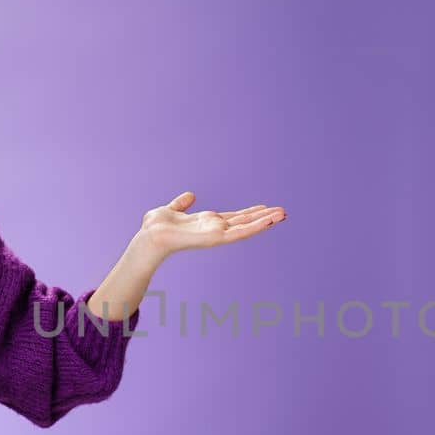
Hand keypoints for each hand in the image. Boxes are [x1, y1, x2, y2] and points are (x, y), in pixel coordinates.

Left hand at [139, 191, 286, 255]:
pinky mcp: (217, 238)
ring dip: (266, 221)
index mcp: (208, 222)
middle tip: (283, 212)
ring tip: (283, 215)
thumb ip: (182, 203)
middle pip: (245, 221)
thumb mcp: (172, 209)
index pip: (235, 217)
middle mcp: (216, 229)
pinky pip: (240, 232)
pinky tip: (269, 221)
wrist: (151, 236)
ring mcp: (218, 234)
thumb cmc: (157, 226)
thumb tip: (190, 195)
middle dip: (264, 217)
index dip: (251, 213)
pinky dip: (256, 226)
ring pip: (247, 226)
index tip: (265, 208)